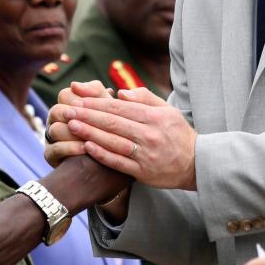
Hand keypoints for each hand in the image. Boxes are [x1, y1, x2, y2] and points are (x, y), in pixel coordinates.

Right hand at [44, 82, 111, 167]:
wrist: (115, 158)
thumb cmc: (112, 129)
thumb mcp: (109, 109)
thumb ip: (97, 93)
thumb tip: (74, 85)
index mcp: (67, 105)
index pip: (65, 94)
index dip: (81, 99)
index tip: (98, 106)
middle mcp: (56, 119)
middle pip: (57, 110)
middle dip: (76, 116)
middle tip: (93, 122)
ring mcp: (51, 138)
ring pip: (54, 129)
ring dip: (74, 133)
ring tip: (91, 137)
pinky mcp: (50, 156)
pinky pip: (54, 150)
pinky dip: (70, 148)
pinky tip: (86, 149)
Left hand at [62, 87, 197, 189]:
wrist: (196, 163)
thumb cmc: (178, 133)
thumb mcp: (167, 110)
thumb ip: (144, 98)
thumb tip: (121, 93)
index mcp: (153, 116)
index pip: (119, 107)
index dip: (97, 103)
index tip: (79, 99)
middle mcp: (149, 134)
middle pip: (112, 123)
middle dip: (87, 115)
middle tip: (67, 110)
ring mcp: (145, 154)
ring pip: (112, 141)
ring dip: (90, 133)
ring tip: (72, 125)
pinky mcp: (143, 172)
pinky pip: (118, 162)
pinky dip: (102, 154)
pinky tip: (87, 146)